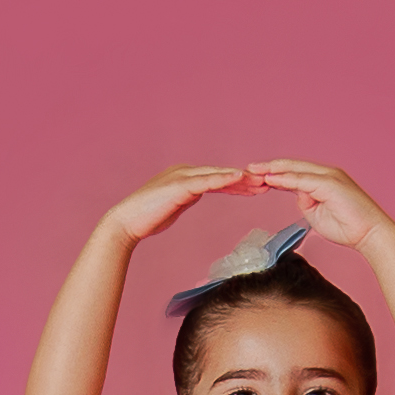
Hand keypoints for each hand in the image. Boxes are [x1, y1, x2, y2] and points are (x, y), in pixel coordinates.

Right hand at [106, 165, 263, 244]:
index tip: (257, 189)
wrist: (127, 222)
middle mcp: (186, 172)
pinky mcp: (180, 185)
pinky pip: (207, 181)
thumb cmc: (148, 218)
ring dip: (240, 179)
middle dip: (245, 180)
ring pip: (217, 175)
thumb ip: (187, 198)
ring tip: (260, 182)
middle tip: (267, 183)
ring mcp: (182, 176)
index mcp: (186, 177)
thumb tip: (196, 196)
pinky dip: (224, 179)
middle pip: (221, 175)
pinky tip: (239, 178)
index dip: (238, 184)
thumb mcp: (174, 206)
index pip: (217, 180)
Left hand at [242, 160, 389, 250]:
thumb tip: (298, 197)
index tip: (255, 176)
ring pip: (294, 169)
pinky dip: (285, 179)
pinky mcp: (330, 183)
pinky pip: (302, 179)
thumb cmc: (348, 227)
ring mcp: (328, 176)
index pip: (292, 173)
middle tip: (247, 169)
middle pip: (290, 166)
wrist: (370, 234)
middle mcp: (324, 173)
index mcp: (321, 180)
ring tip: (253, 171)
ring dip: (272, 170)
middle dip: (268, 167)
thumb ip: (306, 203)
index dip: (273, 174)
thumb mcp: (318, 215)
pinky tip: (270, 179)